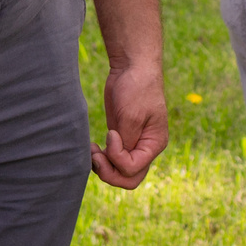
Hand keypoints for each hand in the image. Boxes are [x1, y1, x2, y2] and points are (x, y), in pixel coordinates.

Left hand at [93, 62, 167, 188]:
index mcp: (154, 144)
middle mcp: (145, 148)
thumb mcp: (132, 115)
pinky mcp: (120, 138)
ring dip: (103, 167)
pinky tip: (92, 147)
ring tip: (92, 150)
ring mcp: (132, 145)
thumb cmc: (137, 88)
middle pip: (128, 179)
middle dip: (109, 173)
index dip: (117, 158)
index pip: (133, 169)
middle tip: (95, 156)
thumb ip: (126, 142)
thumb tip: (116, 160)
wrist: (132, 67)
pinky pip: (111, 160)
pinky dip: (100, 160)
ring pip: (118, 172)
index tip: (111, 134)